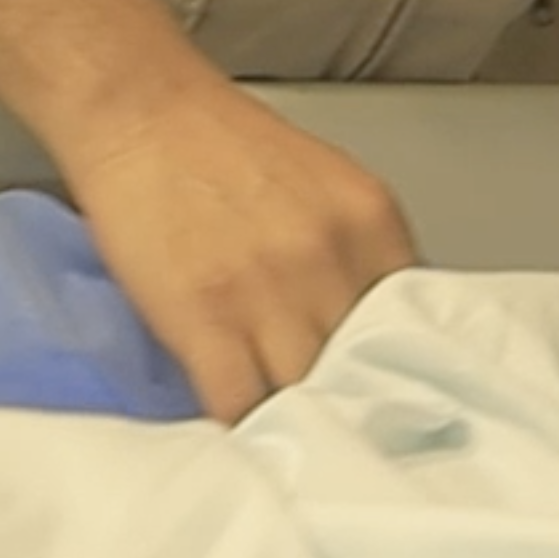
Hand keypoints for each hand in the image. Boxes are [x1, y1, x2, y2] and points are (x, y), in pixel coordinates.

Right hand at [53, 77, 419, 422]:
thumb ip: (354, 254)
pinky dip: (246, 432)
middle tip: (345, 434)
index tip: (392, 400)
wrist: (141, 111)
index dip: (401, 371)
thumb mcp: (323, 189)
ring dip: (303, 428)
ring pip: (311, 398)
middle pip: (367, 369)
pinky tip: (246, 439)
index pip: (417, 324)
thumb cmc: (219, 146)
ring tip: (296, 446)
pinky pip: (242, 405)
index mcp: (371, 222)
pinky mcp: (206, 320)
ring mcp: (271, 291)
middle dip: (354, 404)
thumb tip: (371, 332)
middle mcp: (333, 256)